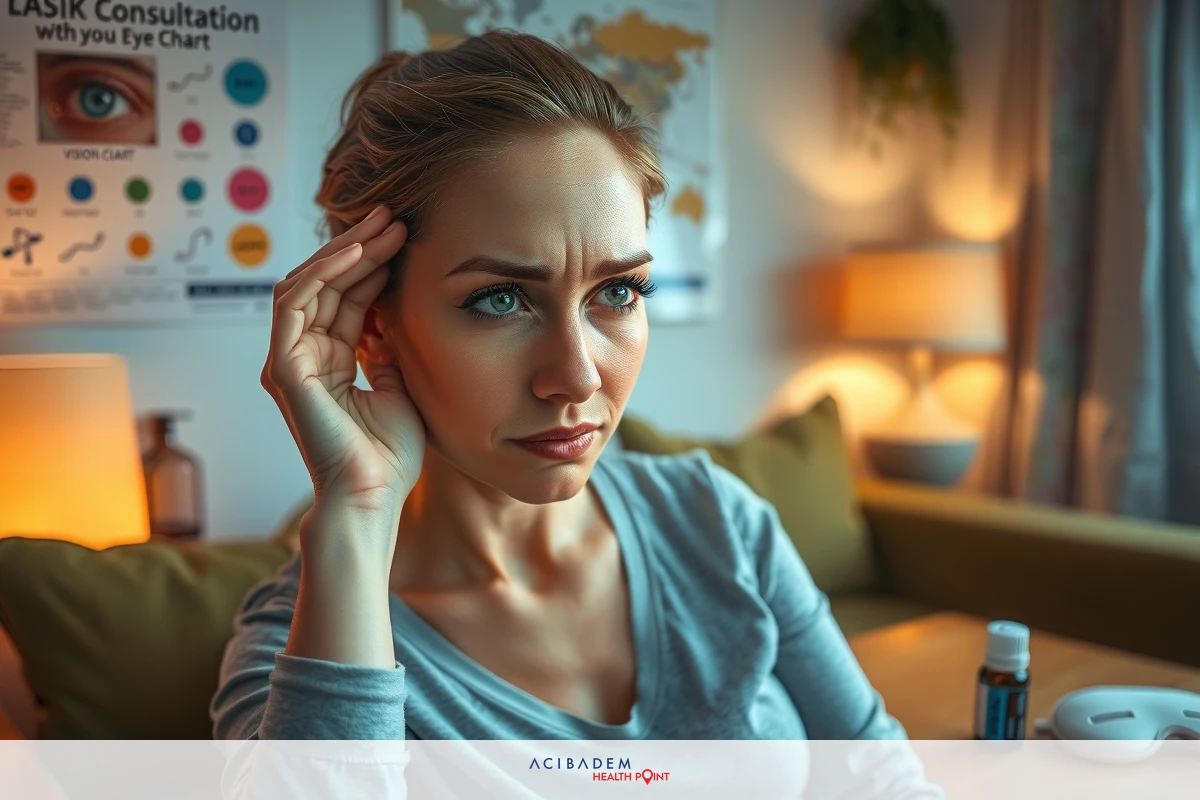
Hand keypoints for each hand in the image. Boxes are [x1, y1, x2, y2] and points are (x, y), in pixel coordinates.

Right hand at [261, 206, 424, 518]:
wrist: (374, 496)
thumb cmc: (389, 455)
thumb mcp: (399, 386)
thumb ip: (388, 350)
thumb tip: (393, 318)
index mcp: (328, 362)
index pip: (346, 298)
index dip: (373, 265)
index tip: (406, 237)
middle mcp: (303, 357)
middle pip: (326, 285)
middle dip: (361, 247)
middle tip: (395, 217)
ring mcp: (289, 361)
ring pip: (308, 284)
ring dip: (345, 252)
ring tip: (383, 227)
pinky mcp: (282, 368)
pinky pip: (295, 303)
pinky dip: (324, 273)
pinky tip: (357, 253)